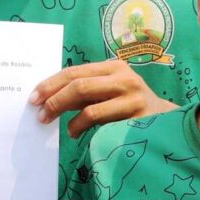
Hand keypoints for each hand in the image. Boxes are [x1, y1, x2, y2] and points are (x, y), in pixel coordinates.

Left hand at [31, 60, 173, 137]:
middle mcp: (123, 77)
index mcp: (113, 67)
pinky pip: (100, 120)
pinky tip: (76, 133)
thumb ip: (84, 92)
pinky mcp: (136, 116)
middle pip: (78, 84)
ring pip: (88, 103)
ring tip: (59, 126)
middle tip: (40, 114)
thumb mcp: (108, 92)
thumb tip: (47, 99)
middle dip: (54, 99)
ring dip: (67, 116)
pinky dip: (81, 126)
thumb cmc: (129, 106)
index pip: (74, 71)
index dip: (50, 84)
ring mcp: (132, 96)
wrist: (166, 121)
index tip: (33, 98)